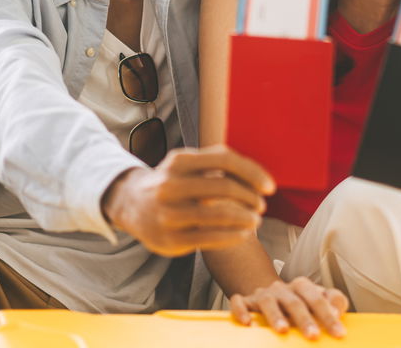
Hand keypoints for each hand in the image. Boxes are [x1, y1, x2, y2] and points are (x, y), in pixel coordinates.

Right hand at [101, 145, 274, 256]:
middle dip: (250, 198)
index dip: (253, 172)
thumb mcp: (186, 163)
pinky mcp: (170, 240)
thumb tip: (257, 174)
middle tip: (262, 206)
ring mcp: (168, 214)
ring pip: (218, 215)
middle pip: (223, 187)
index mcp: (179, 161)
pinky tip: (243, 234)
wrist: (130, 204)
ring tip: (255, 220)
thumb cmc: (171, 182)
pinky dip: (234, 236)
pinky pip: (210, 238)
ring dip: (246, 219)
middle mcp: (170, 185)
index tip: (270, 187)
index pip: (225, 159)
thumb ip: (217, 162)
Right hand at [230, 277, 348, 339]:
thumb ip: (334, 301)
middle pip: (294, 301)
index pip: (317, 299)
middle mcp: (283, 289)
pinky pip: (240, 302)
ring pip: (268, 302)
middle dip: (304, 319)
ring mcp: (263, 294)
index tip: (338, 332)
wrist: (270, 295)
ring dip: (276, 316)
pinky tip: (247, 322)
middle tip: (313, 335)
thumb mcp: (317, 299)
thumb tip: (338, 309)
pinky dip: (242, 311)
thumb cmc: (298, 301)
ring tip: (283, 330)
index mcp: (302, 287)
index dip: (328, 315)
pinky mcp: (246, 301)